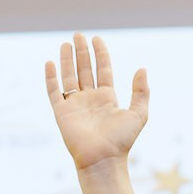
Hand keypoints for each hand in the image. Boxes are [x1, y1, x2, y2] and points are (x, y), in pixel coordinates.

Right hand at [46, 33, 148, 172]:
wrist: (103, 159)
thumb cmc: (122, 141)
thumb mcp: (139, 113)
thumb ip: (141, 91)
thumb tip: (142, 68)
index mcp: (107, 98)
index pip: (102, 69)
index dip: (100, 54)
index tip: (96, 39)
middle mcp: (90, 99)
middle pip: (84, 69)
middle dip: (81, 52)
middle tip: (78, 34)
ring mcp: (75, 105)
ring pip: (69, 77)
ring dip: (67, 60)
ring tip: (66, 43)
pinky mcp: (62, 113)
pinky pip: (54, 92)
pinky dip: (51, 78)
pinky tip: (50, 63)